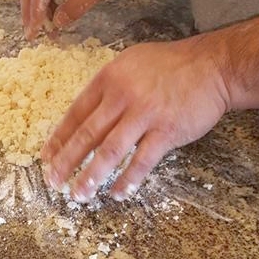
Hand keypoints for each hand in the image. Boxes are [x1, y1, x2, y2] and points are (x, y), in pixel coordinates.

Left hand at [41, 37, 229, 201]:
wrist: (211, 66)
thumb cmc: (170, 65)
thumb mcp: (130, 63)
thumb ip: (109, 87)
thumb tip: (88, 113)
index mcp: (109, 78)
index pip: (76, 113)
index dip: (59, 138)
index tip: (47, 157)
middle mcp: (122, 96)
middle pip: (87, 134)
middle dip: (67, 161)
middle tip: (54, 182)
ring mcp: (144, 114)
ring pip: (110, 151)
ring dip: (92, 176)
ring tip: (79, 194)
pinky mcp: (166, 131)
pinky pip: (141, 161)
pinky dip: (128, 180)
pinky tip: (118, 193)